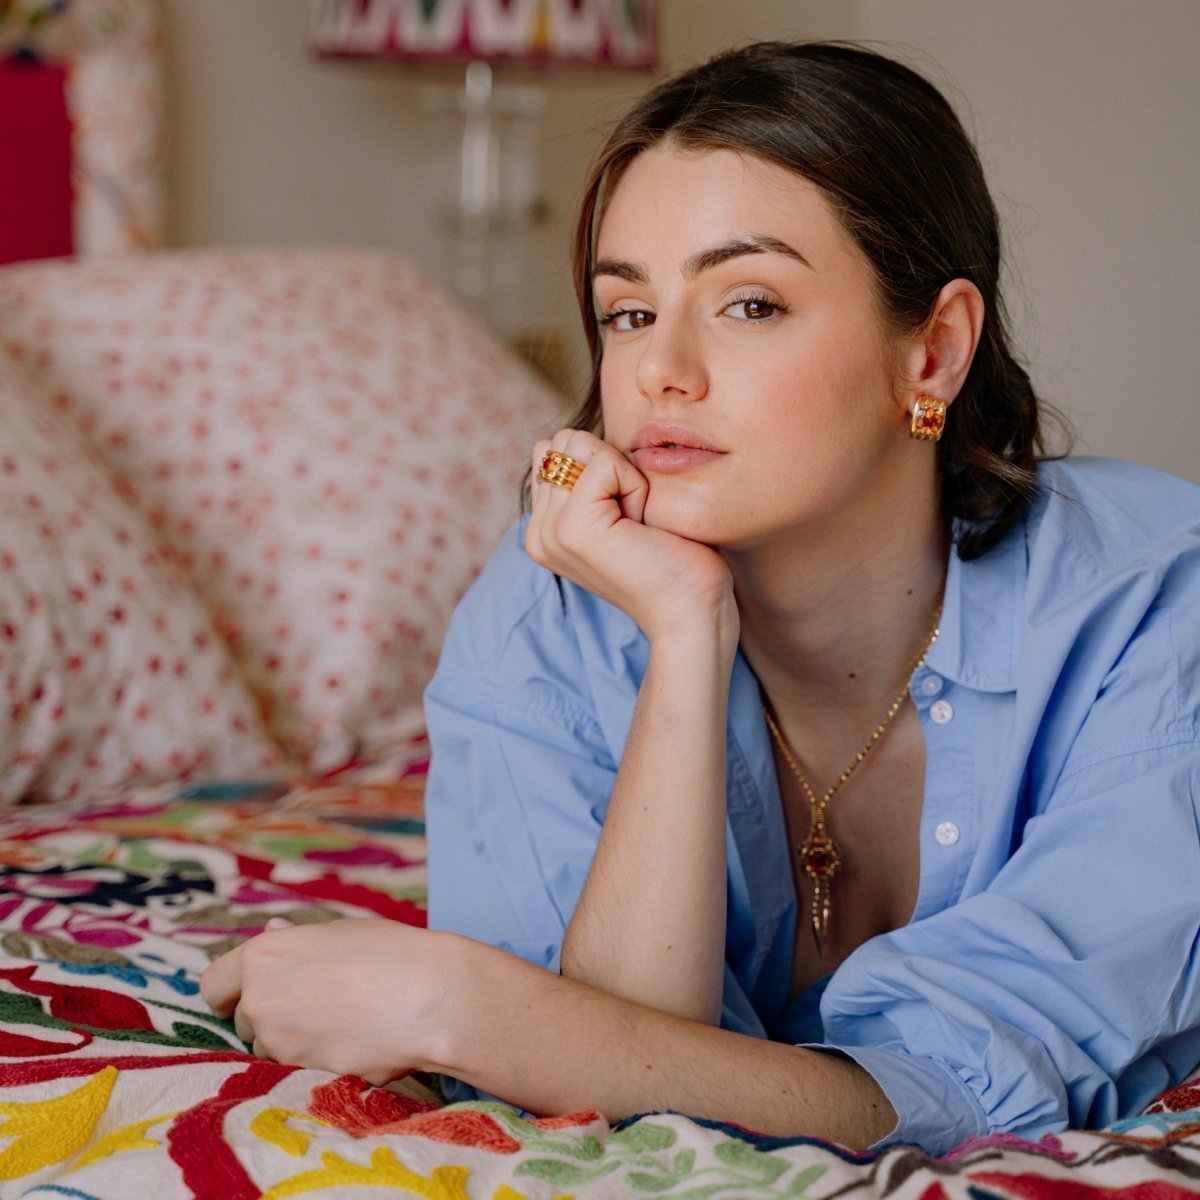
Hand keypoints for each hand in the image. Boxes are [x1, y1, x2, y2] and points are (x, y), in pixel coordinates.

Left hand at [199, 918, 454, 1084]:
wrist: (429, 996)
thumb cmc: (390, 952)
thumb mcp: (338, 931)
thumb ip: (294, 939)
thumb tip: (269, 931)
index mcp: (263, 956)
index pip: (213, 985)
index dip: (229, 991)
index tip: (246, 993)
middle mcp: (260, 1001)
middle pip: (242, 1018)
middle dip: (268, 1013)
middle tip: (312, 1001)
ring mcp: (279, 1042)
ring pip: (270, 1045)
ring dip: (291, 1037)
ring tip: (339, 1019)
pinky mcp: (303, 1074)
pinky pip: (297, 1066)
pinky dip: (315, 1056)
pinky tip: (351, 1039)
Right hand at [527, 430, 736, 646]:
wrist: (691, 613)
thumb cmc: (674, 560)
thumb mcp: (620, 511)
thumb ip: (590, 480)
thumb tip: (578, 439)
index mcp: (545, 529)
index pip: (556, 449)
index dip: (605, 466)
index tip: (628, 517)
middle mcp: (537, 532)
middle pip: (564, 440)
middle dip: (610, 465)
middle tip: (634, 518)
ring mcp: (549, 532)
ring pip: (580, 446)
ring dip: (623, 475)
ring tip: (637, 523)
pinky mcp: (572, 529)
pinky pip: (605, 463)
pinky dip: (635, 485)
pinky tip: (643, 526)